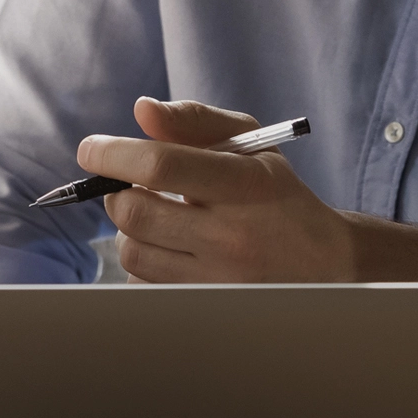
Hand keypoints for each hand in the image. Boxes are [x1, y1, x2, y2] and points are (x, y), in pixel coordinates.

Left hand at [82, 98, 417, 284]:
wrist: (327, 265)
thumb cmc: (277, 194)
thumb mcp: (249, 142)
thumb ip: (193, 120)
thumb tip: (141, 110)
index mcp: (244, 185)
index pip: (162, 166)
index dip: (115, 155)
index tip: (91, 149)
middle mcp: (231, 235)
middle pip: (137, 213)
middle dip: (116, 192)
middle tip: (126, 183)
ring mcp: (219, 279)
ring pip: (135, 252)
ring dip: (127, 227)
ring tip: (151, 212)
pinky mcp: (208, 307)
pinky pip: (146, 283)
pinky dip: (143, 258)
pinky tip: (166, 245)